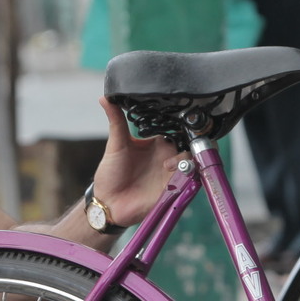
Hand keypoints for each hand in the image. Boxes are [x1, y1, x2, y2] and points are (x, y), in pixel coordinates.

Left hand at [87, 96, 180, 228]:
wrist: (108, 203)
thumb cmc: (111, 174)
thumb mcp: (115, 144)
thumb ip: (116, 120)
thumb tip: (105, 97)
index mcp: (157, 143)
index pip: (177, 128)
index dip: (183, 122)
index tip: (183, 117)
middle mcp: (168, 156)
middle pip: (191, 143)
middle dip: (193, 139)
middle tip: (185, 140)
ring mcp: (173, 172)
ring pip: (194, 160)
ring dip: (186, 159)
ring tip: (167, 165)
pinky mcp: (174, 188)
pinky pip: (190, 180)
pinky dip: (186, 174)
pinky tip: (170, 173)